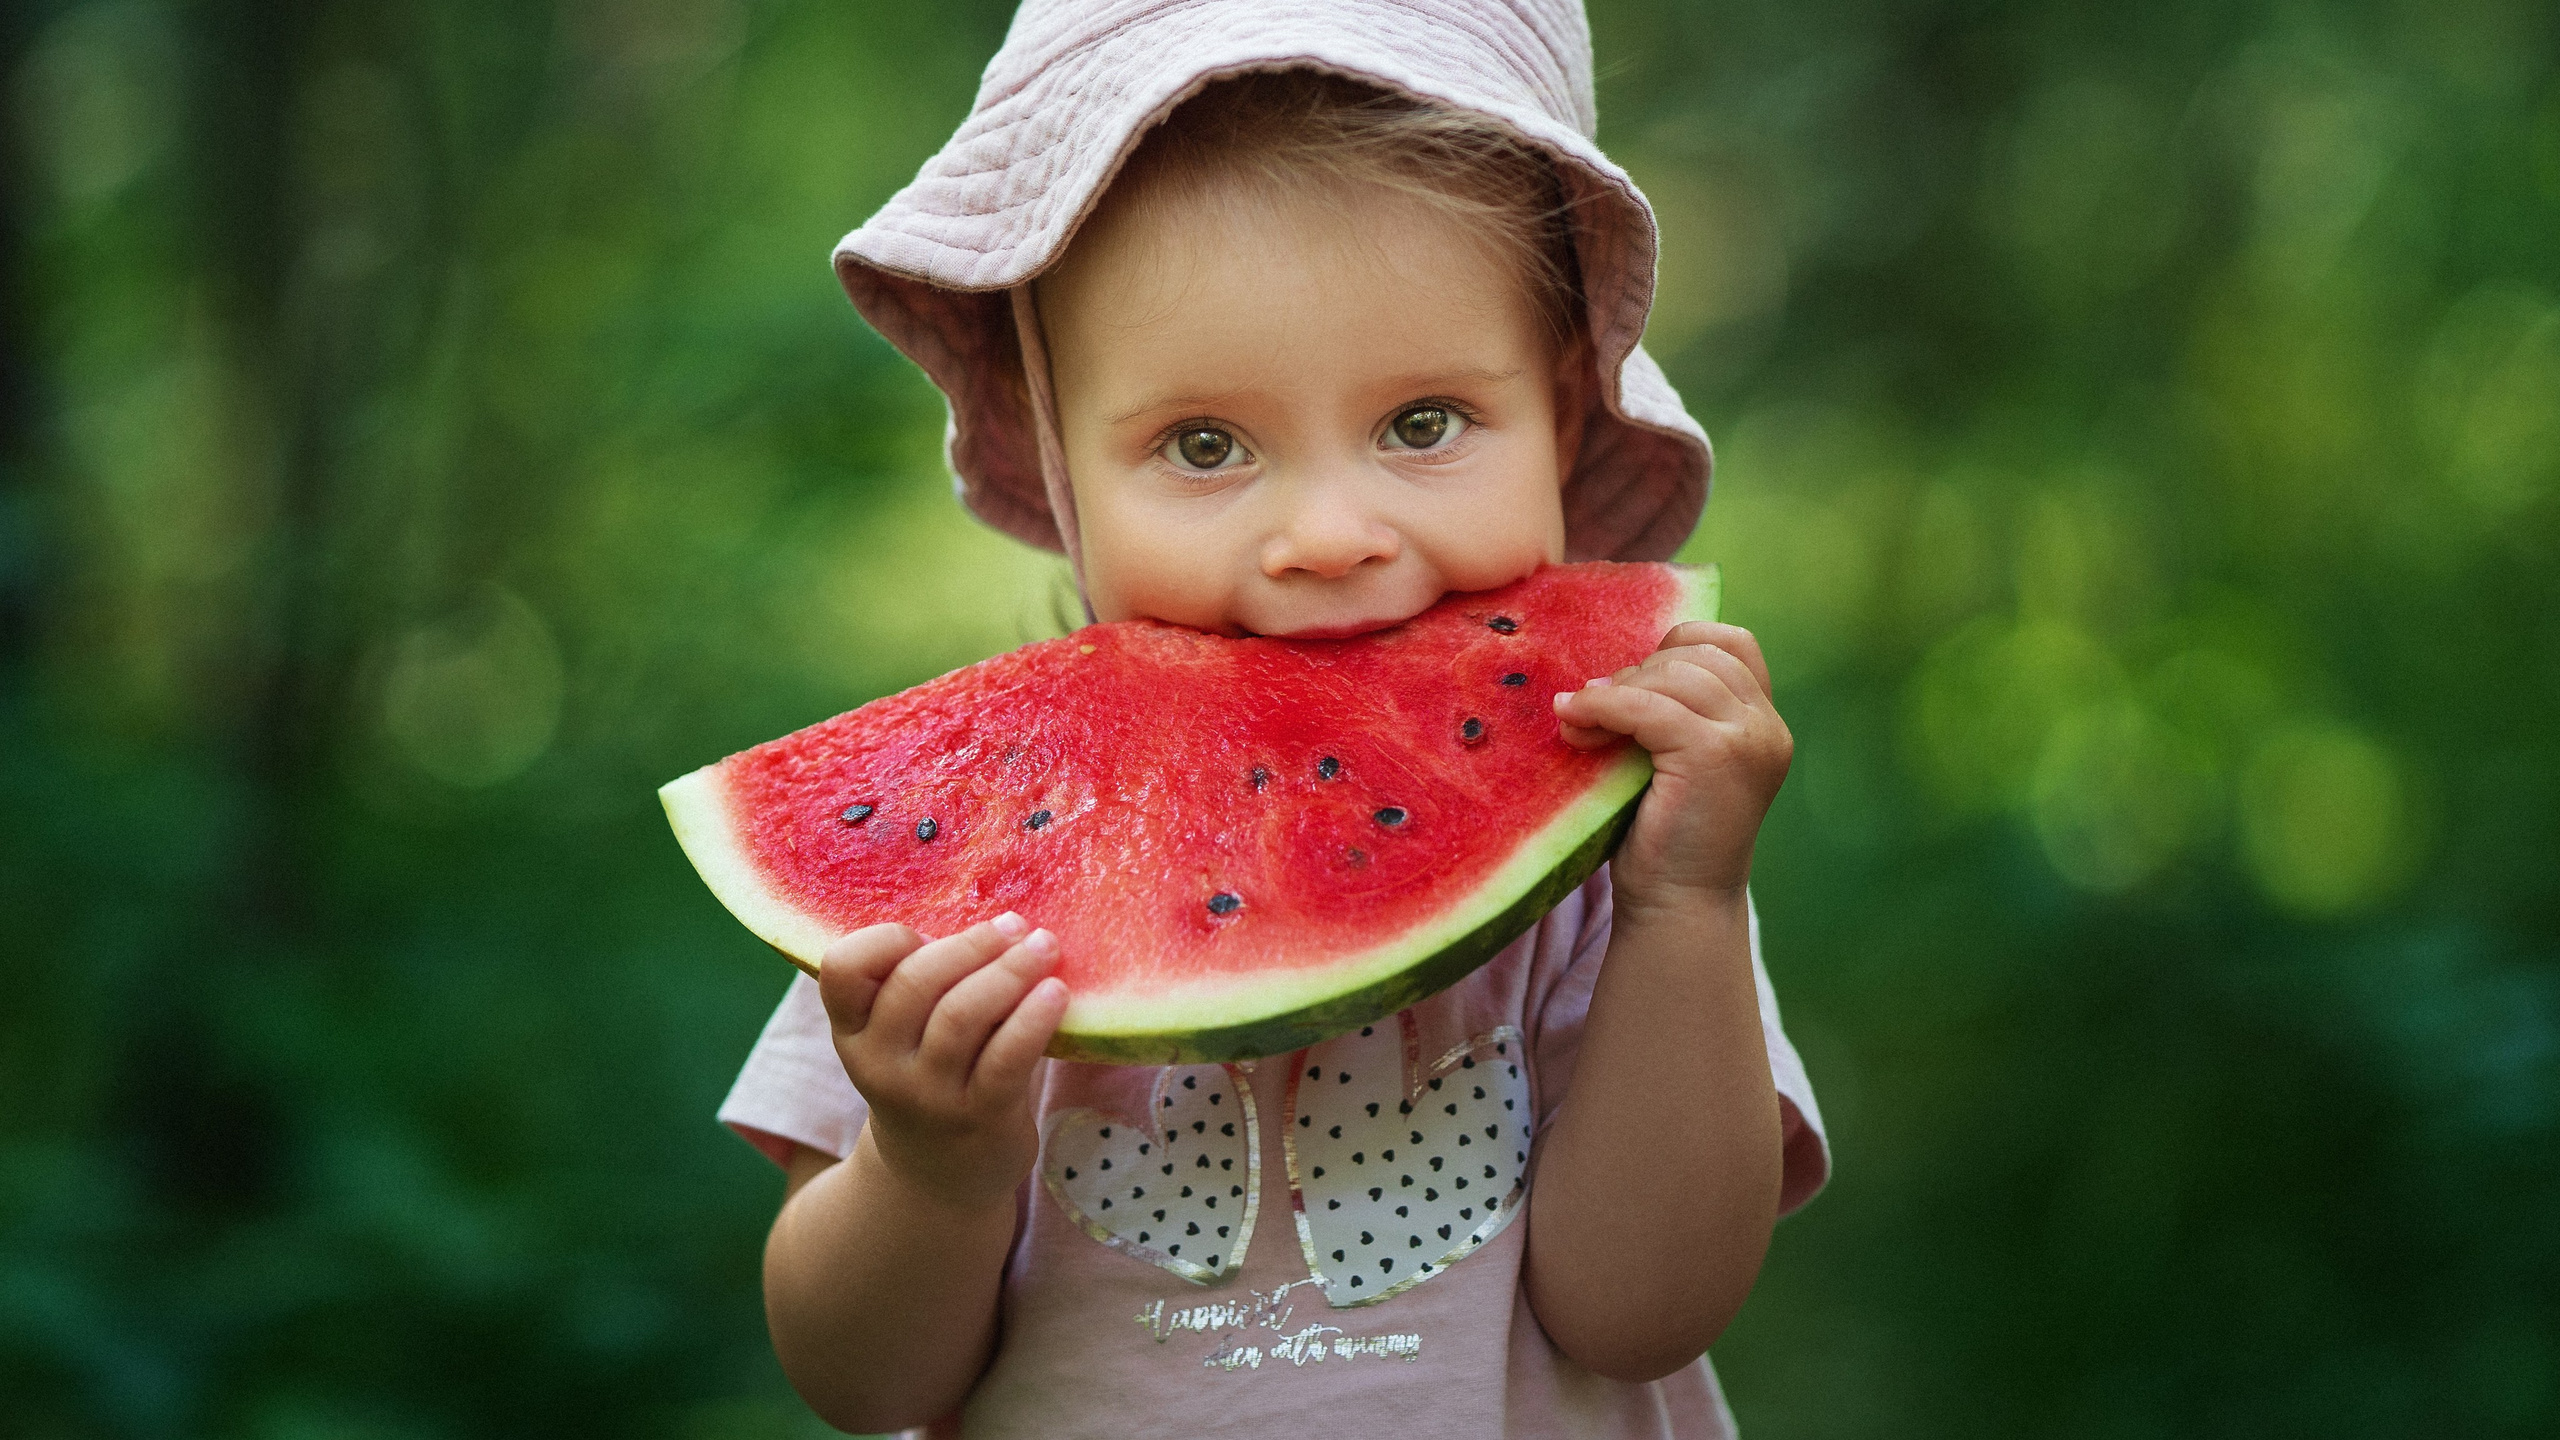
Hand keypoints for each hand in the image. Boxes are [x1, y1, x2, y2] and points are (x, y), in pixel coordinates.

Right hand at [818, 914, 1070, 1208]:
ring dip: (1010, 971)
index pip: (843, 969)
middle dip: (973, 944)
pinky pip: (1008, 1056)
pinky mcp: (980, 1117)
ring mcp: (928, 1095)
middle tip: (1015, 925)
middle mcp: (880, 1064)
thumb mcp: (899, 1037)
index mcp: (854, 1030)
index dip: (884, 938)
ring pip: (963, 1015)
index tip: (928, 931)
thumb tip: (992, 915)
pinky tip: (1056, 993)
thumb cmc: (928, 1078)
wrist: (938, 1177)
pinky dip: (1035, 1017)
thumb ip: (921, 984)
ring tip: (1044, 947)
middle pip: (916, 982)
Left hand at [1551, 621, 1791, 911]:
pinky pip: (1646, 706)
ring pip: (1671, 675)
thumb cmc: (1665, 839)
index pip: (1730, 643)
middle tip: (1589, 712)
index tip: (1630, 686)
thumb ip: (1666, 712)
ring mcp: (1748, 740)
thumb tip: (1603, 672)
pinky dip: (1603, 708)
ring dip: (1613, 692)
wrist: (1677, 907)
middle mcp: (1767, 727)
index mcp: (1763, 724)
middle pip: (1695, 654)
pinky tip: (1574, 723)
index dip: (1674, 647)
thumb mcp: (1673, 761)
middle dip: (1634, 674)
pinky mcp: (1716, 756)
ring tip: (1578, 725)